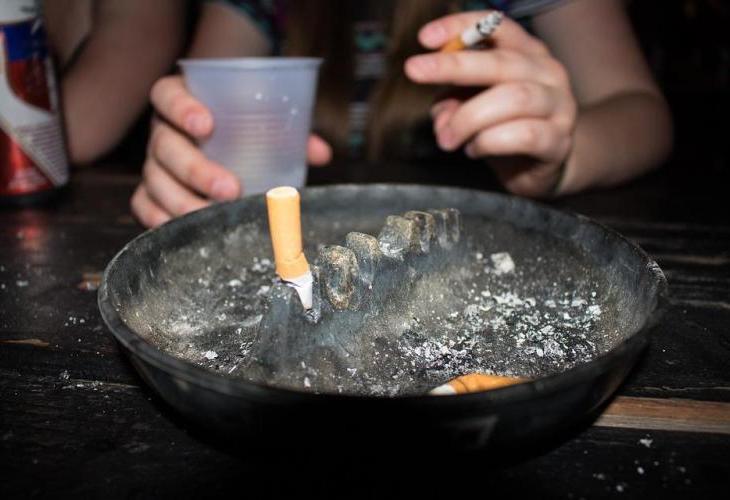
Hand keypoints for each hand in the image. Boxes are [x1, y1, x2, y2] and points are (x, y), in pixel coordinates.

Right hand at [131, 75, 331, 227]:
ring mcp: (153, 163)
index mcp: (182, 102)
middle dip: (195, 170)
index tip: (207, 124)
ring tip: (213, 217)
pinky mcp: (151, 192)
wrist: (220, 148)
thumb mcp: (264, 125)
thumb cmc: (242, 133)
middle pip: (164, 146)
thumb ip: (290, 133)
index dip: (182, 108)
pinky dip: (159, 218)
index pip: (168, 95)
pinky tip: (180, 229)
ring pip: (154, 180)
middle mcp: (163, 131)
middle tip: (230, 189)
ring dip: (183, 202)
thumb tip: (321, 153)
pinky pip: (144, 205)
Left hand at [404, 11, 576, 196]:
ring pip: (513, 98)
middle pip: (501, 62)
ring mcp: (558, 106)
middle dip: (453, 65)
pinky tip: (474, 150)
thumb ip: (453, 100)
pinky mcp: (558, 141)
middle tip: (414, 71)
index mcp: (527, 53)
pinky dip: (489, 142)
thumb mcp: (472, 106)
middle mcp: (547, 72)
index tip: (424, 39)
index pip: (496, 27)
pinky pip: (524, 135)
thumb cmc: (504, 128)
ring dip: (469, 118)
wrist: (544, 166)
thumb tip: (441, 114)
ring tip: (446, 139)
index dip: (460, 27)